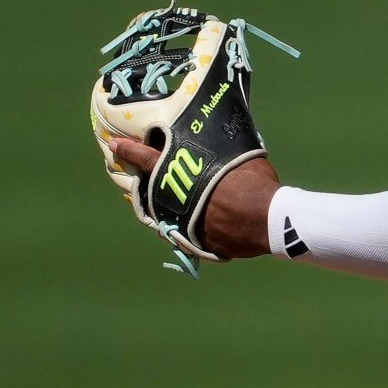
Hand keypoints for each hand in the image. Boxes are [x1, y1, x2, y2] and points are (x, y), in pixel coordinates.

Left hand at [105, 135, 278, 258]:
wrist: (271, 220)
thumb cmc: (257, 184)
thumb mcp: (239, 159)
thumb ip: (223, 155)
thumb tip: (226, 143)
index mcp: (183, 174)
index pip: (148, 159)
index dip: (130, 151)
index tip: (116, 145)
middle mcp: (176, 200)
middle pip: (153, 192)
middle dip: (148, 187)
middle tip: (144, 181)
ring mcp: (184, 224)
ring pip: (169, 216)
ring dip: (170, 210)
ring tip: (178, 205)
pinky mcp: (198, 243)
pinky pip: (192, 234)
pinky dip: (199, 228)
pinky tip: (210, 224)